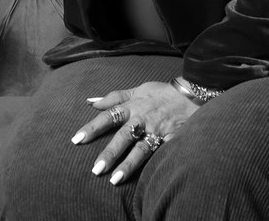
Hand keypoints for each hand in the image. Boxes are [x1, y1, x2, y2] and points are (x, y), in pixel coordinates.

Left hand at [71, 81, 198, 185]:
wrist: (192, 94)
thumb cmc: (161, 93)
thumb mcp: (137, 90)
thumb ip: (114, 97)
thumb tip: (91, 101)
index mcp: (132, 107)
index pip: (107, 117)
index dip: (92, 128)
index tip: (77, 140)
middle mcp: (142, 119)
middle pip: (122, 136)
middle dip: (109, 153)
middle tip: (96, 169)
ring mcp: (157, 131)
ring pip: (141, 149)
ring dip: (128, 164)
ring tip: (115, 179)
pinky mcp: (172, 139)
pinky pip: (162, 153)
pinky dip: (155, 163)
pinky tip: (148, 177)